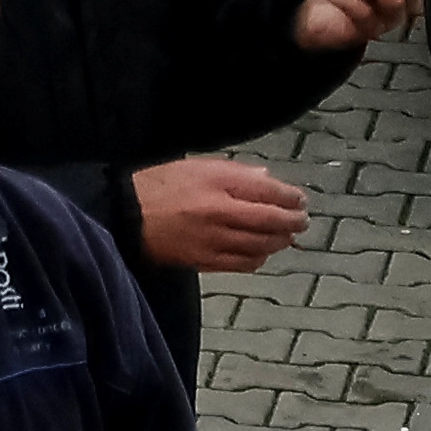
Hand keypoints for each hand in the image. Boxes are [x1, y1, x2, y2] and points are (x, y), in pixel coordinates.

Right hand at [130, 155, 310, 272]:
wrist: (128, 214)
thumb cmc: (161, 184)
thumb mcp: (198, 166)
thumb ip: (235, 173)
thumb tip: (267, 180)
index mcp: (218, 183)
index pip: (267, 192)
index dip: (290, 197)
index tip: (301, 200)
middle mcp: (219, 213)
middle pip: (269, 221)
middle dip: (291, 222)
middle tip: (302, 221)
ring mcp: (212, 240)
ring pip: (258, 246)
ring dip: (278, 242)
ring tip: (287, 238)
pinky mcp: (203, 261)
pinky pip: (240, 264)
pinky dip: (257, 259)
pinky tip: (261, 254)